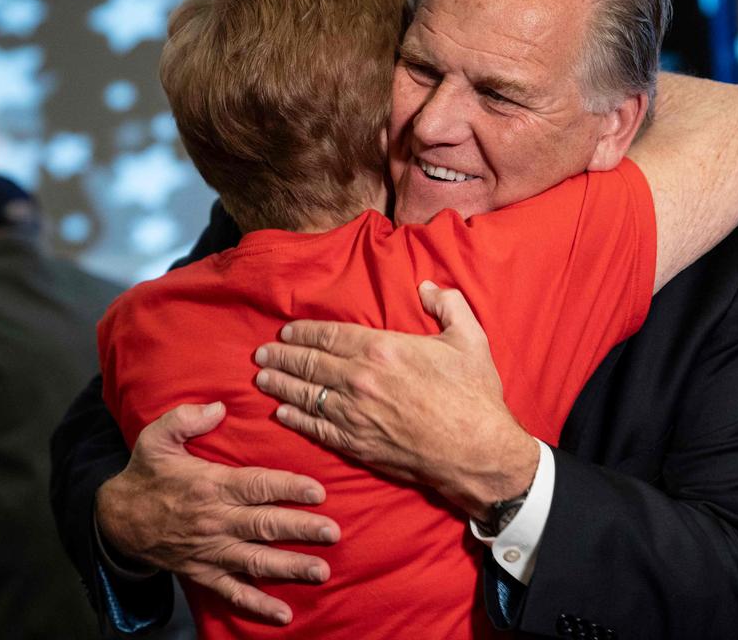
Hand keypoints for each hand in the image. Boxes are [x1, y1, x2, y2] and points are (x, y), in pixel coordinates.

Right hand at [95, 402, 340, 624]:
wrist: (116, 520)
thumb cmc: (146, 474)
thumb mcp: (156, 437)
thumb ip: (186, 418)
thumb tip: (219, 406)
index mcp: (209, 485)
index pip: (256, 486)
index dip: (288, 488)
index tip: (318, 491)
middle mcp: (214, 521)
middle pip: (264, 526)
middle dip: (301, 529)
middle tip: (333, 532)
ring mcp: (210, 551)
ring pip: (256, 561)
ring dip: (291, 567)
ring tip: (321, 571)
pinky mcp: (203, 573)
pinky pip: (232, 593)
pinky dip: (257, 605)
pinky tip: (283, 614)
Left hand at [254, 281, 538, 519]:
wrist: (476, 450)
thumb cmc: (473, 395)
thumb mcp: (469, 338)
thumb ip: (448, 305)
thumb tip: (427, 287)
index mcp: (382, 349)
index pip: (329, 336)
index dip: (303, 333)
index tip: (285, 332)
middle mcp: (359, 380)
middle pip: (309, 363)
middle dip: (282, 357)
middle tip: (261, 353)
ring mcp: (354, 414)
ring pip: (306, 395)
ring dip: (281, 385)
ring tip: (262, 379)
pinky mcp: (357, 444)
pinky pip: (316, 428)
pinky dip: (295, 419)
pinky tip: (282, 413)